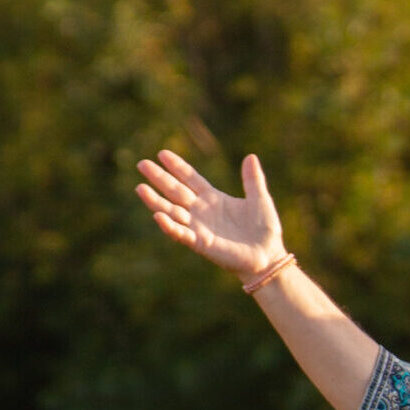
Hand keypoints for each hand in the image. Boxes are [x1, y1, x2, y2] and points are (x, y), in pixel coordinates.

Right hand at [133, 149, 285, 277]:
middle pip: (175, 191)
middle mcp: (202, 211)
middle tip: (142, 164)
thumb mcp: (260, 200)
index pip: (190, 178)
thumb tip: (251, 157)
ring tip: (140, 188)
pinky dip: (170, 226)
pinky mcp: (202, 243)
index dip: (177, 167)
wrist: (269, 256)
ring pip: (172, 211)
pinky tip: (158, 216)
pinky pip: (182, 234)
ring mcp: (199, 227)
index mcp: (213, 198)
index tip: (162, 153)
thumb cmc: (264, 230)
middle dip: (159, 178)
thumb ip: (253, 180)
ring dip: (156, 201)